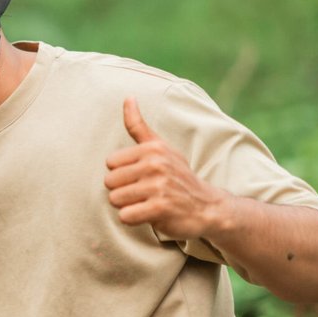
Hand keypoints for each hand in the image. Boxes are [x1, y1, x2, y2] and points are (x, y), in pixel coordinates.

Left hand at [104, 97, 233, 239]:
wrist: (208, 206)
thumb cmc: (177, 176)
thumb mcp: (161, 148)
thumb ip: (139, 126)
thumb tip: (128, 97)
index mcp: (153, 148)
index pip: (110, 163)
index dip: (123, 174)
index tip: (142, 176)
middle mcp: (156, 164)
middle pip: (109, 182)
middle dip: (123, 191)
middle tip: (145, 192)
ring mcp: (159, 186)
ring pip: (115, 200)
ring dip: (128, 206)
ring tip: (148, 202)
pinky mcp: (160, 208)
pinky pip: (126, 216)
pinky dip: (134, 219)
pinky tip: (150, 214)